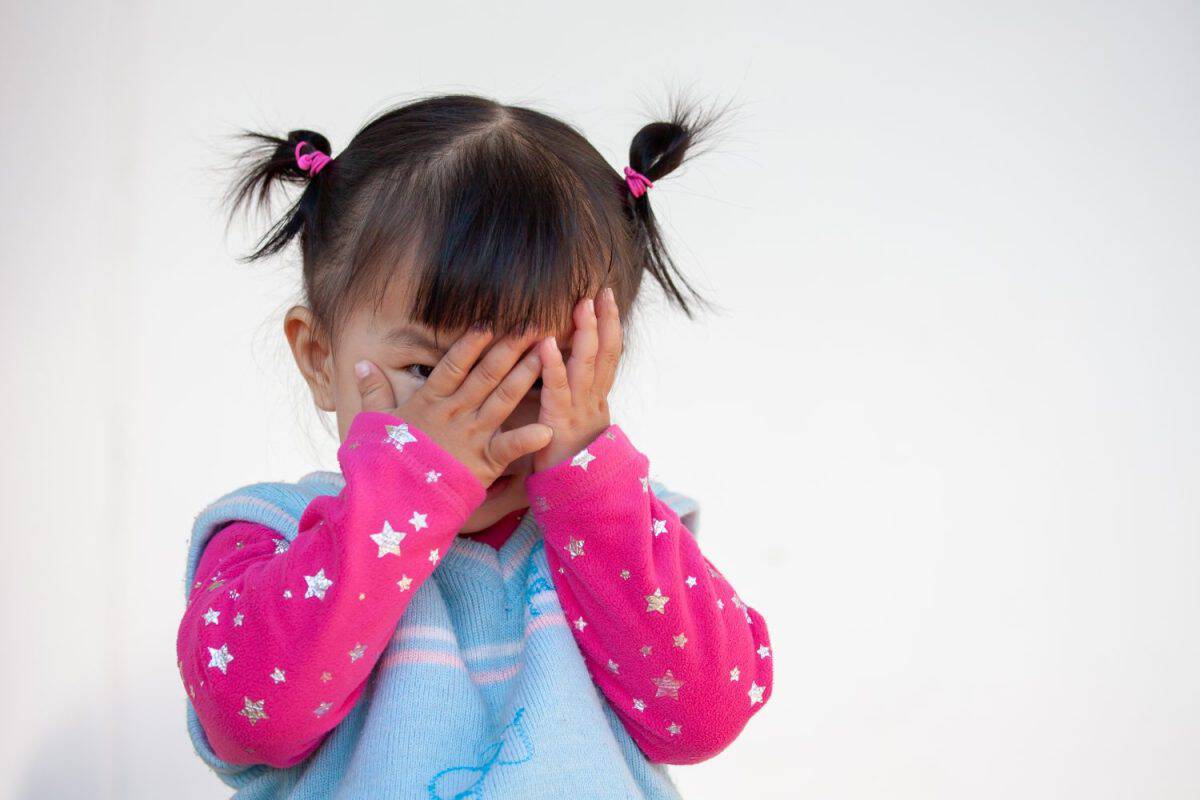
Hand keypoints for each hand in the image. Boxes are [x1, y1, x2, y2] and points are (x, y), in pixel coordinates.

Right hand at [355, 329, 552, 487]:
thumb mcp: (376, 422)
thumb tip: (362, 364)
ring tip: (545, 355)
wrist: (393, 501)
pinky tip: (547, 428)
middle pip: (486, 375)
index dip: (470, 344)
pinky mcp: (484, 463)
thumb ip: (373, 391)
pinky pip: (508, 448)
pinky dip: (527, 439)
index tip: (488, 322)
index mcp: (430, 402)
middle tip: (531, 326)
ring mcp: (472, 437)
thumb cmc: (385, 462)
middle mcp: (455, 414)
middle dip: (509, 349)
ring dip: (524, 376)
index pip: (453, 366)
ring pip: (503, 400)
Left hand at [533, 286, 621, 471]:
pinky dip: (553, 366)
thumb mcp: (575, 426)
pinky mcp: (560, 425)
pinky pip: (558, 392)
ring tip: (581, 305)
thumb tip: (565, 375)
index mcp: (597, 401)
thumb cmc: (568, 463)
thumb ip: (573, 400)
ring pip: (587, 367)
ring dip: (585, 334)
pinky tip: (546, 344)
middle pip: (605, 354)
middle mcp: (593, 402)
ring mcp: (580, 413)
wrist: (575, 501)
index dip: (609, 326)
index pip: (608, 356)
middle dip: (604, 321)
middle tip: (601, 291)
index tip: (605, 298)